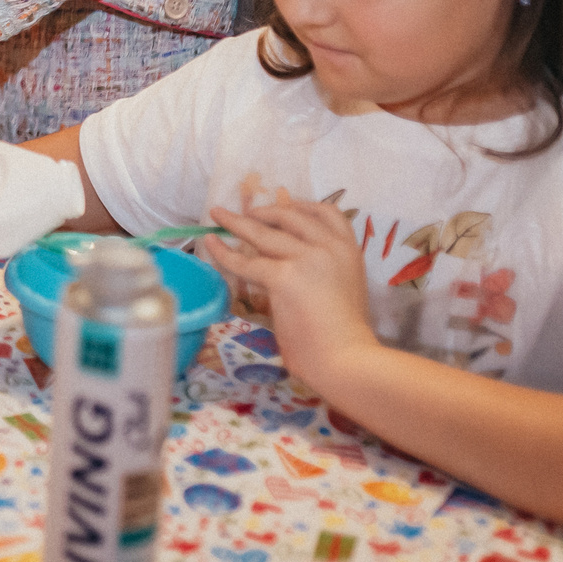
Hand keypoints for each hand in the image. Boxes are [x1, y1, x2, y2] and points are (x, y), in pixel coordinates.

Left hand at [200, 193, 378, 388]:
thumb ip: (322, 274)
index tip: (286, 202)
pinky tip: (212, 245)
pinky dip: (224, 253)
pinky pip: (246, 262)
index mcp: (350, 252)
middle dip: (265, 212)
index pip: (329, 213)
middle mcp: (330, 248)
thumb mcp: (343, 292)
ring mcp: (307, 259)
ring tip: (218, 215)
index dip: (302, 206)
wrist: (349, 359)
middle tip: (246, 213)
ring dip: (238, 222)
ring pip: (263, 233)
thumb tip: (294, 272)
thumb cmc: (347, 338)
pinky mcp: (284, 277)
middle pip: (290, 217)